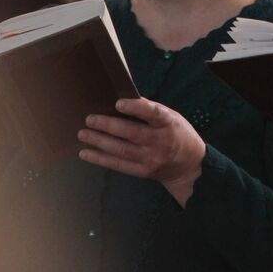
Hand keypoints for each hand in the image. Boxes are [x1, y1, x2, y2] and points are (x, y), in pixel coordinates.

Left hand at [79, 98, 205, 205]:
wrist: (189, 166)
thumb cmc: (178, 134)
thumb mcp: (172, 117)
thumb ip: (151, 111)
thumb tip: (126, 100)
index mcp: (169, 124)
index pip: (153, 114)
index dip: (136, 108)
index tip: (118, 103)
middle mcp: (160, 142)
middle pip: (131, 133)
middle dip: (108, 125)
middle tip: (90, 119)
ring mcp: (150, 159)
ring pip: (121, 150)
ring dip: (99, 142)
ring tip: (83, 134)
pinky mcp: (142, 172)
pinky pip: (118, 165)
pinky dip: (100, 159)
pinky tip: (86, 153)